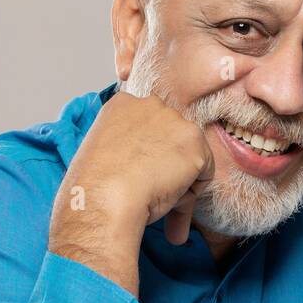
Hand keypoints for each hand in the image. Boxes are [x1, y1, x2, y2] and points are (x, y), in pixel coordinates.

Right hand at [49, 91, 214, 294]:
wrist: (106, 199)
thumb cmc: (97, 187)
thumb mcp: (106, 154)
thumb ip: (130, 148)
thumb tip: (149, 169)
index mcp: (123, 104)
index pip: (150, 129)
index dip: (148, 156)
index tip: (137, 174)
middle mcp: (151, 103)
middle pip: (172, 140)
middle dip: (167, 166)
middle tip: (148, 189)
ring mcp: (175, 121)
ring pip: (189, 157)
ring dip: (179, 179)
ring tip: (155, 193)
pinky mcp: (195, 142)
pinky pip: (204, 174)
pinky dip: (191, 192)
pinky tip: (168, 193)